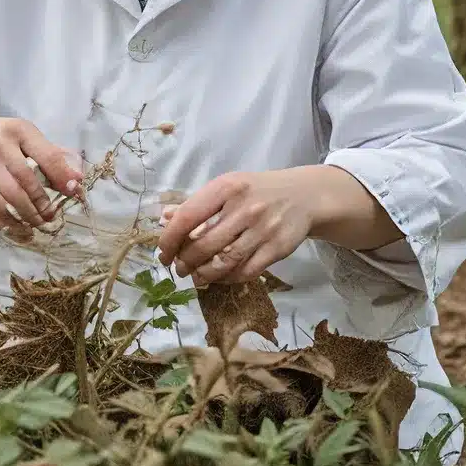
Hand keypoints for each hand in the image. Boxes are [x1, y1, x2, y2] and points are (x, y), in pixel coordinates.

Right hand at [0, 112, 83, 231]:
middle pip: (23, 185)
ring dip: (24, 219)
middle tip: (50, 217)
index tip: (74, 192)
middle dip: (41, 206)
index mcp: (16, 131)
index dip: (62, 177)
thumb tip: (76, 180)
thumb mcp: (24, 135)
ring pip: (5, 202)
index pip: (45, 156)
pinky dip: (4, 223)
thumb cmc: (0, 137)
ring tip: (36, 224)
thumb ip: (50, 154)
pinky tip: (15, 226)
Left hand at [157, 166, 330, 285]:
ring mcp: (263, 229)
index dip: (170, 238)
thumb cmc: (256, 191)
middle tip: (178, 268)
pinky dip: (228, 279)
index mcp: (227, 187)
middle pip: (205, 244)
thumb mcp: (227, 187)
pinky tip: (219, 277)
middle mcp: (244, 208)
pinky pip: (246, 271)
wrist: (303, 195)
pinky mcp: (277, 248)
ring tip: (195, 277)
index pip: (188, 216)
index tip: (163, 253)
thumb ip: (196, 203)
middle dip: (185, 261)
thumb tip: (164, 218)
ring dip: (204, 275)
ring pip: (225, 262)